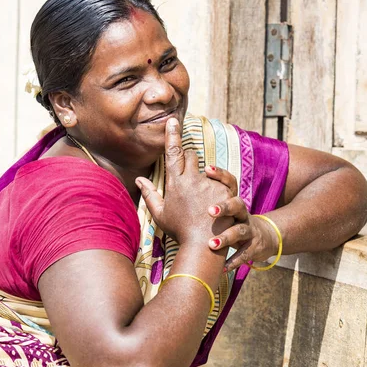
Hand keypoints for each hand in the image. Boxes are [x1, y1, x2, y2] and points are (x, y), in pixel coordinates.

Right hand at [136, 119, 233, 245]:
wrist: (204, 245)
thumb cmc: (180, 232)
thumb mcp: (160, 215)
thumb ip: (150, 194)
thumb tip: (139, 179)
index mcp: (175, 183)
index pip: (173, 153)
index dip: (172, 135)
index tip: (173, 120)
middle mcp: (193, 179)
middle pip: (191, 155)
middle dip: (189, 158)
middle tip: (188, 173)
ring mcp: (211, 184)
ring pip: (209, 167)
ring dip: (206, 175)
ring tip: (203, 194)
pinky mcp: (226, 189)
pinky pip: (224, 177)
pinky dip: (220, 182)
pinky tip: (217, 194)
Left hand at [203, 166, 279, 271]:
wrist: (264, 237)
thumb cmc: (232, 221)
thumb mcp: (223, 208)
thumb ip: (203, 196)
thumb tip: (177, 181)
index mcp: (233, 201)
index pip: (230, 182)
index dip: (221, 175)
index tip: (207, 169)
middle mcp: (242, 213)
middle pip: (238, 205)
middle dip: (225, 207)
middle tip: (209, 211)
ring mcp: (249, 230)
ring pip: (241, 231)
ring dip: (227, 237)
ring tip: (212, 244)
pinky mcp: (254, 247)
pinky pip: (245, 254)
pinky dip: (234, 261)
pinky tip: (223, 268)